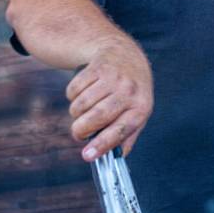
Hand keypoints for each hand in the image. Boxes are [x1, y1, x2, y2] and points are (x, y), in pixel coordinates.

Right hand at [66, 39, 153, 161]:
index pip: (120, 130)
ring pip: (82, 104)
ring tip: (81, 112)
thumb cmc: (131, 91)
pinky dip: (72, 96)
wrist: (125, 54)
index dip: (102, 145)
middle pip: (97, 117)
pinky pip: (74, 89)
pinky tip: (81, 93)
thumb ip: (127, 135)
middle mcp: (129, 91)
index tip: (87, 156)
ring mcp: (113, 77)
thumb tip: (114, 158)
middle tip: (78, 133)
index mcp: (141, 107)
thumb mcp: (138, 111)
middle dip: (81, 130)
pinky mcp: (97, 67)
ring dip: (75, 113)